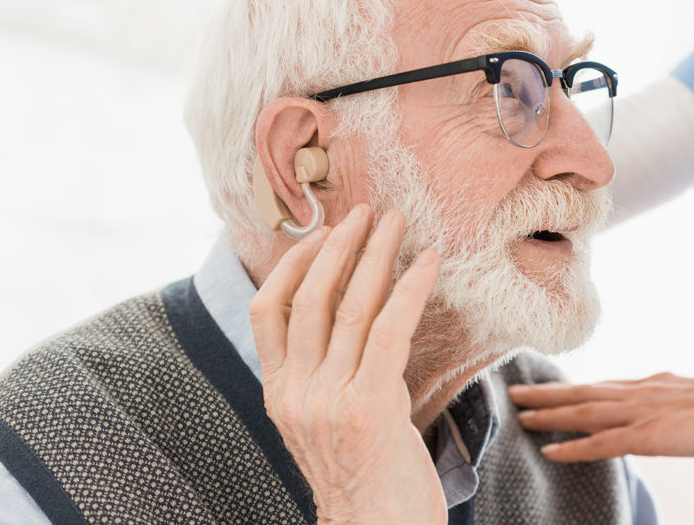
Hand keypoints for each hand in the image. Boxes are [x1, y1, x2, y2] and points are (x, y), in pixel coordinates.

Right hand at [249, 204, 446, 523]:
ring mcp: (328, 400)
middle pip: (309, 298)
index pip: (266, 312)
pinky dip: (409, 288)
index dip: (293, 265)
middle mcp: (296, 393)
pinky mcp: (369, 407)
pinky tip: (427, 262)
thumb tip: (360, 324)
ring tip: (395, 222)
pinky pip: (390, 329)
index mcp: (278, 395)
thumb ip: (330, 376)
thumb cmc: (366, 482)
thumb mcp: (329, 425)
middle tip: (364, 212)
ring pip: (349, 307)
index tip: (321, 234)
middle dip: (338, 247)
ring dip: (375, 255)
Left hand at [507, 371, 693, 462]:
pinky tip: (549, 451)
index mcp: (649, 385)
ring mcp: (640, 413)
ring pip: (582, 412)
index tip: (546, 389)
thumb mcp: (693, 395)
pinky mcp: (647, 436)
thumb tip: (657, 404)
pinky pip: (600, 444)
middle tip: (514, 392)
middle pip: (581, 392)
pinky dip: (572, 447)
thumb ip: (669, 400)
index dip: (571, 388)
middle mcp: (637, 392)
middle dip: (546, 394)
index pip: (601, 385)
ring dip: (548, 414)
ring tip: (519, 415)